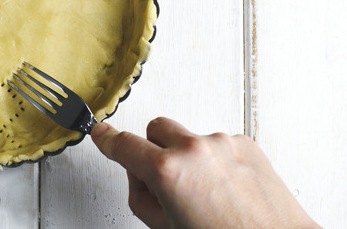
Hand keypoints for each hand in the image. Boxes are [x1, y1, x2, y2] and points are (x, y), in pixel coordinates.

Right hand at [91, 117, 319, 228]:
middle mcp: (193, 149)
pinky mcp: (245, 144)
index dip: (107, 140)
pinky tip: (225, 189)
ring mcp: (222, 143)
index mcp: (168, 171)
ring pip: (189, 138)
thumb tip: (140, 176)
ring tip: (206, 194)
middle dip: (154, 148)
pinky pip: (216, 144)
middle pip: (156, 128)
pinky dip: (215, 161)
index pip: (124, 145)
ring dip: (189, 158)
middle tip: (164, 180)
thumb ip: (142, 197)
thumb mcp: (165, 228)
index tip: (101, 134)